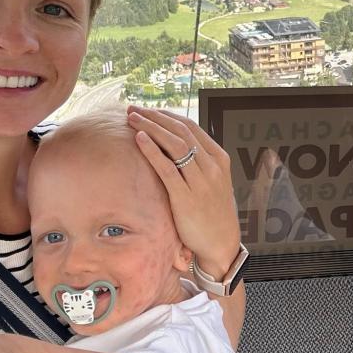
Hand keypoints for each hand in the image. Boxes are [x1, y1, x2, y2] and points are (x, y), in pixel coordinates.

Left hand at [127, 105, 240, 276]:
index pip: (190, 127)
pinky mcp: (186, 198)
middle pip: (180, 131)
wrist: (221, 243)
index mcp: (219, 158)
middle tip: (133, 109)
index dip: (166, 115)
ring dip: (151, 128)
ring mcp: (200, 181)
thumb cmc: (212, 212)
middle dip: (154, 117)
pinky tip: (139, 139)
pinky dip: (152, 151)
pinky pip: (167, 168)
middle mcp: (211, 166)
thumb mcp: (213, 181)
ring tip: (131, 119)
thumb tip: (175, 145)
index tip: (147, 110)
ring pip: (174, 145)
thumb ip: (199, 162)